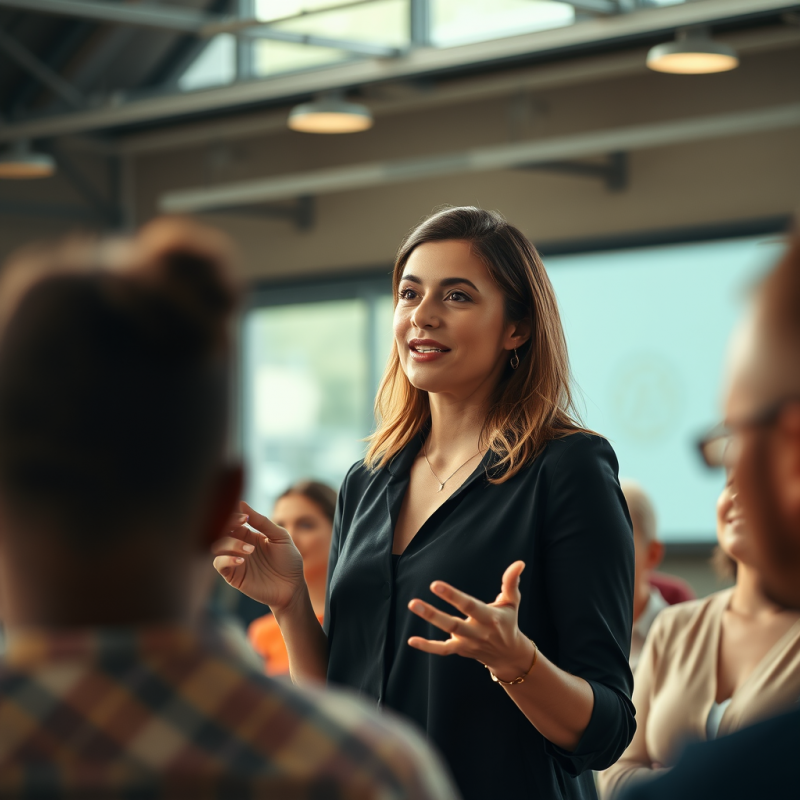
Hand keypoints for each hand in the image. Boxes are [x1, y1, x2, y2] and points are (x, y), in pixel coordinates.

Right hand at [212, 501, 305, 612]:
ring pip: (217, 546)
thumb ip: (262, 522)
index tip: (245, 518)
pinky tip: (241, 560)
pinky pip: (219, 564)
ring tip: (250, 549)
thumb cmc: (289, 561)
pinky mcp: (233, 576)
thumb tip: (242, 504)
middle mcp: (238, 546)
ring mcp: (235, 560)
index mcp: (249, 535)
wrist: (293, 587)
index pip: (233, 521)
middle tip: (243, 525)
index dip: (234, 516)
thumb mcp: (280, 536)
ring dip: (230, 544)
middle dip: (228, 526)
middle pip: (221, 530)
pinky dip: (226, 559)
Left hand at [407, 560, 534, 681]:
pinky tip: (411, 640)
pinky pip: (442, 650)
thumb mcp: (512, 603)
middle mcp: (478, 632)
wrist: (509, 656)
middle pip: (453, 624)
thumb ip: (511, 582)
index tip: (435, 585)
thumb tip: (519, 563)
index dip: (452, 596)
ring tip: (413, 605)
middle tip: (414, 602)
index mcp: (490, 618)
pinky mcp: (461, 649)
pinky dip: (427, 647)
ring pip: (447, 634)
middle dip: (433, 614)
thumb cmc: (508, 622)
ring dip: (429, 621)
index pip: (469, 606)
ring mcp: (468, 643)